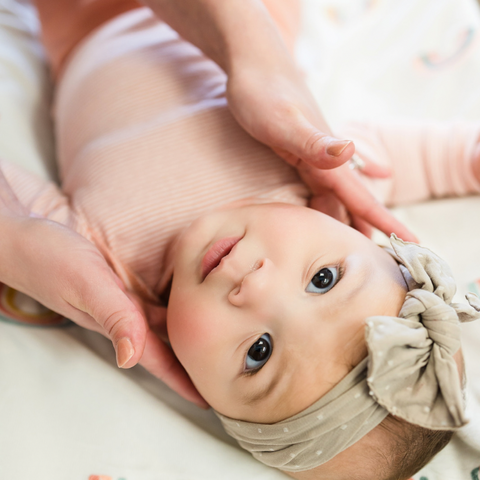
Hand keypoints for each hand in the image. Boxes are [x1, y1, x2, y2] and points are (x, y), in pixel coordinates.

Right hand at [0, 174, 205, 406]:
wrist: (22, 228)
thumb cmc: (47, 256)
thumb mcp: (85, 284)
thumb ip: (112, 315)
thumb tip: (132, 357)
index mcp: (116, 321)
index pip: (156, 358)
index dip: (182, 378)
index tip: (210, 396)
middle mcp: (122, 313)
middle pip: (166, 344)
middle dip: (192, 358)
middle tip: (225, 365)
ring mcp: (122, 297)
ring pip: (163, 321)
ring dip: (189, 331)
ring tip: (217, 338)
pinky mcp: (120, 278)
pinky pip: (156, 295)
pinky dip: (178, 300)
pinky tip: (192, 298)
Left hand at [226, 65, 416, 241]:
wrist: (253, 64)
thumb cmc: (263, 92)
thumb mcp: (285, 121)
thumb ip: (315, 141)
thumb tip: (348, 152)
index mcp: (328, 160)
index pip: (361, 198)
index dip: (384, 222)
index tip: (412, 244)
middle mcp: (326, 160)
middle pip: (351, 203)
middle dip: (366, 229)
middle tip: (379, 259)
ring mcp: (313, 156)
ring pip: (335, 197)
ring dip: (345, 219)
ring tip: (351, 245)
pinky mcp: (298, 152)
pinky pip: (319, 184)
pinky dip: (328, 200)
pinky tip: (337, 199)